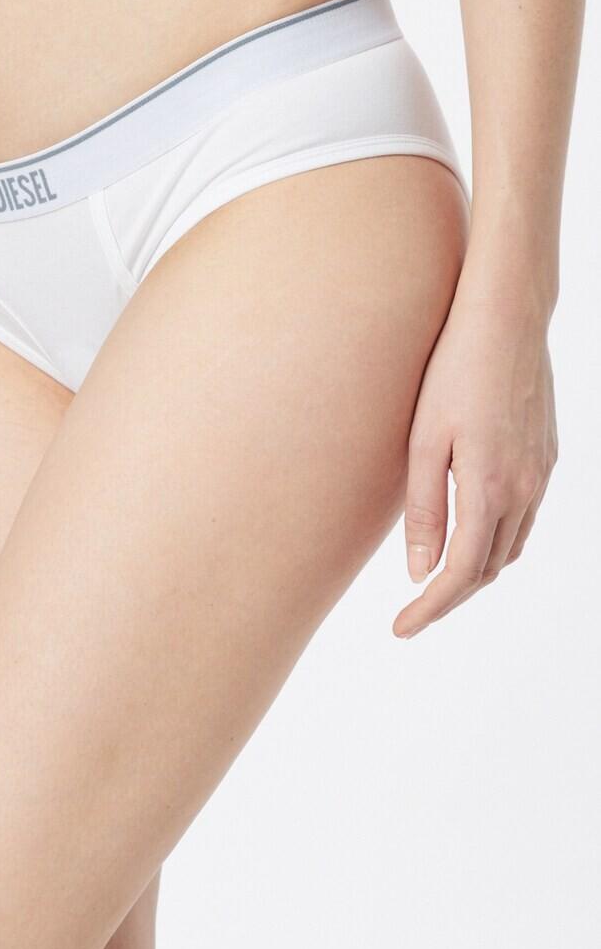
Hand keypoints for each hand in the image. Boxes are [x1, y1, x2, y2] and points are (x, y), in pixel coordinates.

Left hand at [395, 295, 557, 637]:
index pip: (460, 574)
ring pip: (509, 548)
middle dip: (450, 596)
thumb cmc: (453, 371)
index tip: (401, 628)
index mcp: (489, 489)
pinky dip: (496, 541)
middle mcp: (524, 490)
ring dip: (474, 571)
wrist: (506, 320)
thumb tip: (421, 571)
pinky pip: (524, 519)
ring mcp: (541, 474)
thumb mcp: (423, 440)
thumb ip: (424, 509)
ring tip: (436, 581)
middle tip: (412, 611)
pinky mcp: (546, 457)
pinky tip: (472, 534)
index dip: (430, 609)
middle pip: (487, 569)